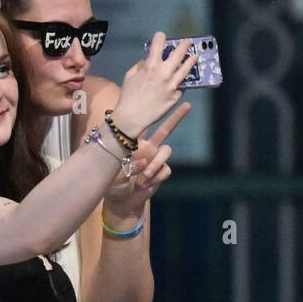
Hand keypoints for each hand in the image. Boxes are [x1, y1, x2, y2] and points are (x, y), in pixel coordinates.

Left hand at [102, 101, 190, 220]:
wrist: (123, 201)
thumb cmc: (115, 185)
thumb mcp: (115, 172)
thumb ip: (128, 164)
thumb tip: (143, 161)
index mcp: (134, 143)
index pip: (143, 125)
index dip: (150, 113)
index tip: (158, 99)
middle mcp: (148, 148)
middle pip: (165, 129)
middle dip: (176, 117)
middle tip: (187, 105)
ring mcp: (156, 159)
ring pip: (166, 151)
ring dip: (156, 163)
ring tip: (145, 176)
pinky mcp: (161, 172)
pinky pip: (165, 169)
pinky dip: (156, 177)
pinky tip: (146, 184)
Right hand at [112, 32, 197, 137]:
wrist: (131, 118)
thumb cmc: (128, 96)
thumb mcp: (130, 76)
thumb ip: (141, 65)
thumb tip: (149, 59)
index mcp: (151, 65)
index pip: (159, 42)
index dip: (159, 37)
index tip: (161, 37)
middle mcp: (164, 72)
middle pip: (178, 52)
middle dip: (184, 45)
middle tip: (187, 42)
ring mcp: (172, 85)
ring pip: (186, 68)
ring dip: (191, 60)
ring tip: (195, 56)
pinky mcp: (175, 96)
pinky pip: (182, 85)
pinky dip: (182, 80)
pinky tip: (184, 78)